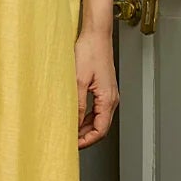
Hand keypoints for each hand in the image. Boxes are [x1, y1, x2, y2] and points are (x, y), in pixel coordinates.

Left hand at [74, 27, 118, 146]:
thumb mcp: (78, 81)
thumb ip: (76, 105)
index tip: (73, 145)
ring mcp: (109, 94)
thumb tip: (73, 124)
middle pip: (101, 127)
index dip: (87, 141)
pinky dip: (86, 117)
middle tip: (69, 141)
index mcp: (107, 99)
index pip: (100, 130)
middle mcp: (111, 99)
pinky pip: (97, 110)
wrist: (96, 35)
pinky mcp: (104, 89)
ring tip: (70, 132)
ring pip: (99, 120)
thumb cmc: (90, 52)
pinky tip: (75, 117)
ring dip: (85, 128)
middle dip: (86, 137)